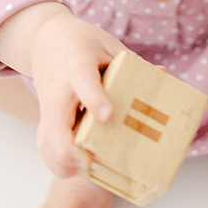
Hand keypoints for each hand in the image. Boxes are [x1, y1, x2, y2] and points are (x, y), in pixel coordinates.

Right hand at [0, 2, 123, 178]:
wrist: (44, 39)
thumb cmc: (81, 41)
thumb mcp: (107, 44)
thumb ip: (133, 63)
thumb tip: (164, 75)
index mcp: (77, 67)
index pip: (84, 84)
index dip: (96, 101)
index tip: (108, 116)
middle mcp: (59, 91)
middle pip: (57, 131)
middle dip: (74, 154)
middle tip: (96, 162)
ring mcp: (47, 108)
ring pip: (47, 146)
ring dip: (67, 165)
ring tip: (93, 168)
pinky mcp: (43, 120)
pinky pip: (46, 149)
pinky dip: (60, 163)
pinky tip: (81, 165)